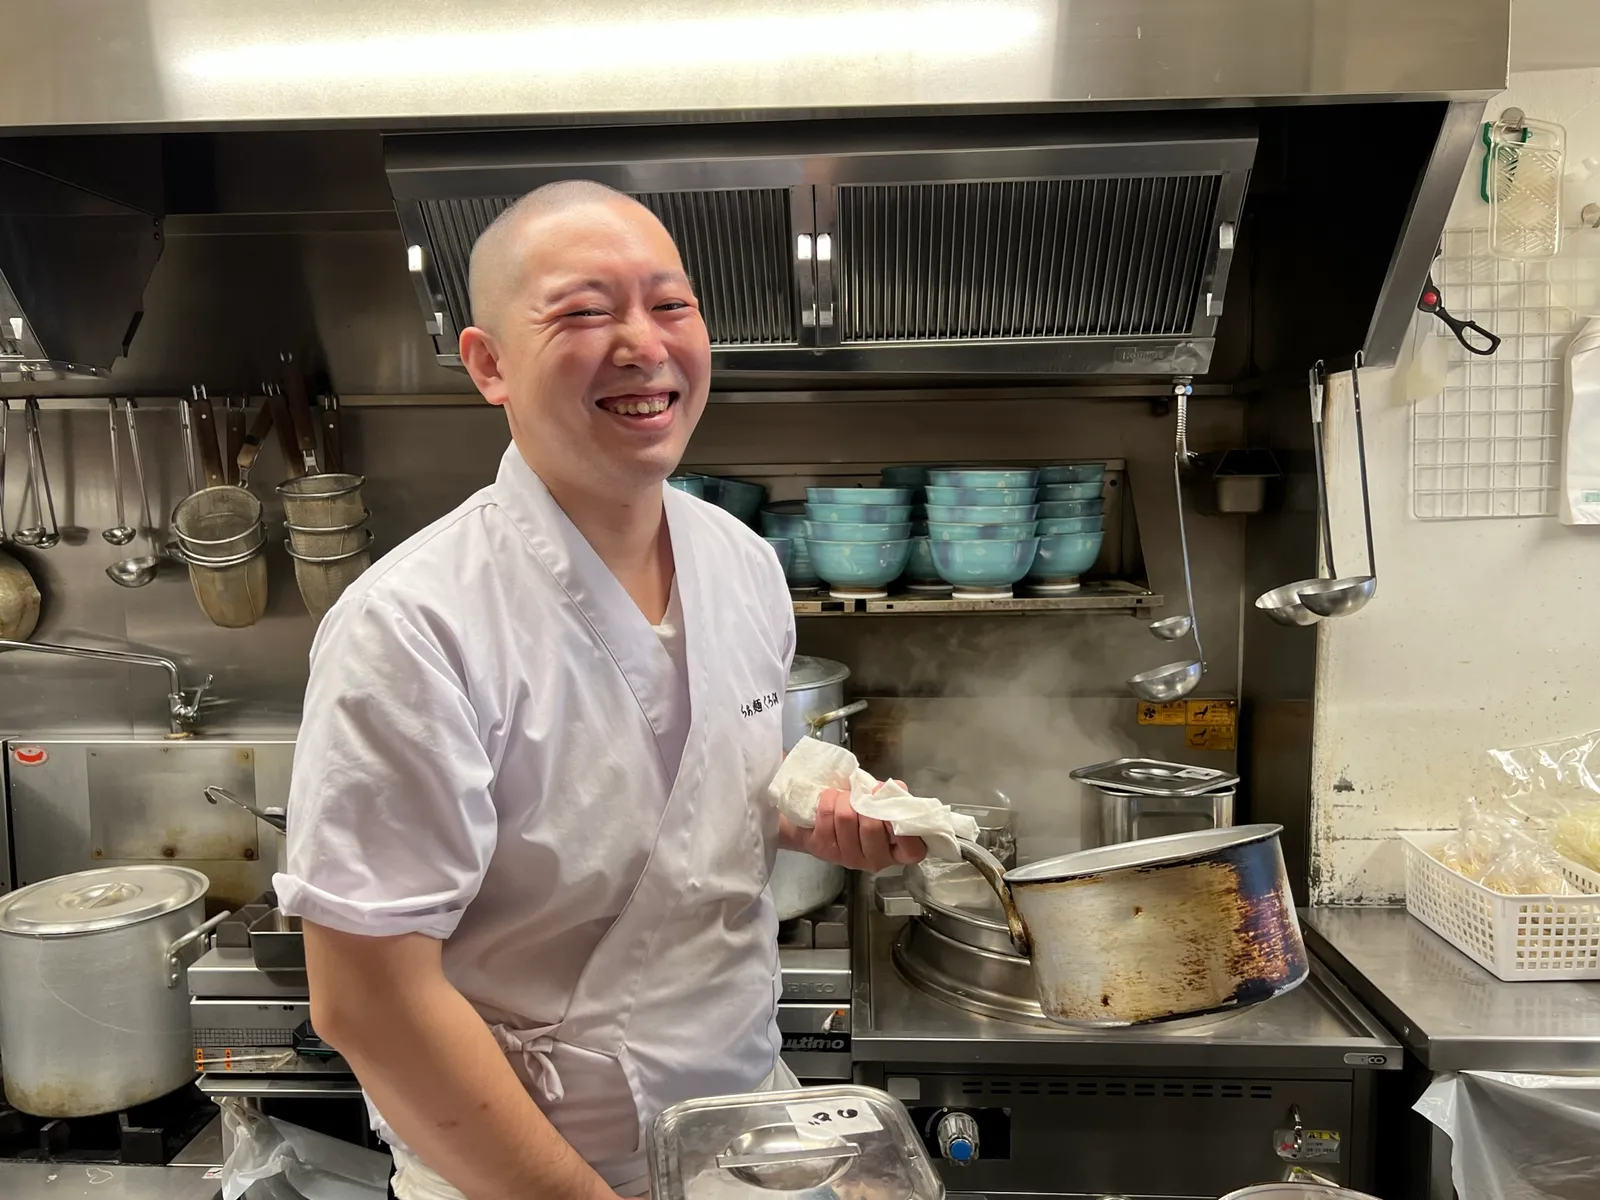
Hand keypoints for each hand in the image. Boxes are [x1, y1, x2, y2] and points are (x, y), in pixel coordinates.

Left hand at [783, 786, 926, 871]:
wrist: (824, 820)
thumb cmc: (863, 811)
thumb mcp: (883, 804)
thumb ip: (894, 796)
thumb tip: (895, 788)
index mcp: (899, 852)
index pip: (912, 850)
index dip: (903, 827)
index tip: (889, 803)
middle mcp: (876, 861)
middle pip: (872, 826)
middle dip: (864, 801)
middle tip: (861, 794)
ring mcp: (849, 859)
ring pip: (847, 818)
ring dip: (844, 798)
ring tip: (844, 796)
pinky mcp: (824, 850)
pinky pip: (827, 816)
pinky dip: (828, 799)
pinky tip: (831, 798)